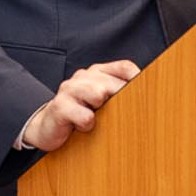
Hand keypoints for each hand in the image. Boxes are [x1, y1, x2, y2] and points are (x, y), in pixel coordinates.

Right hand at [21, 60, 140, 151]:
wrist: (46, 126)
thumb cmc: (79, 113)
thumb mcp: (100, 101)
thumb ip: (119, 94)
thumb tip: (148, 98)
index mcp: (97, 72)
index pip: (124, 67)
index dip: (138, 79)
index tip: (149, 94)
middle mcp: (83, 76)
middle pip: (112, 83)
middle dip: (120, 100)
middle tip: (120, 114)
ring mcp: (69, 89)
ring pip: (98, 94)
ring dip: (101, 111)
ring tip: (94, 117)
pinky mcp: (60, 107)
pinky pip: (85, 117)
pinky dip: (87, 125)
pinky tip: (81, 127)